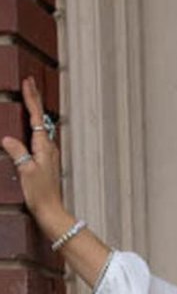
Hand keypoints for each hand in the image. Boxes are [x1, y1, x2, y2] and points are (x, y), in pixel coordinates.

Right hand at [1, 75, 67, 230]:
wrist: (51, 212)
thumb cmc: (40, 194)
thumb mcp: (25, 172)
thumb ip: (17, 153)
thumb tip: (7, 139)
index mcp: (44, 146)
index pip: (36, 116)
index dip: (31, 98)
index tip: (28, 81)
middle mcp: (49, 148)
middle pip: (41, 117)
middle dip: (34, 98)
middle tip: (30, 81)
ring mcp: (48, 155)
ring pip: (41, 125)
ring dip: (35, 110)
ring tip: (30, 96)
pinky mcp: (46, 162)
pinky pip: (39, 136)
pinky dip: (34, 124)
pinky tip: (32, 125)